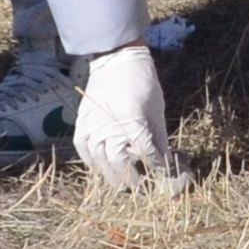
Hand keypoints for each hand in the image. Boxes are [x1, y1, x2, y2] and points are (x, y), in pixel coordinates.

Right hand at [73, 45, 182, 192]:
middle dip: (136, 181)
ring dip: (115, 177)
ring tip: (128, 182)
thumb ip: (159, 139)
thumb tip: (168, 162)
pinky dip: (97, 165)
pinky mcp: (81, 128)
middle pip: (121, 168)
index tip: (167, 177)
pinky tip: (107, 169)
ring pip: (102, 166)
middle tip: (146, 187)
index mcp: (132, 123)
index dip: (158, 169)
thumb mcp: (156, 111)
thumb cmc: (142, 82)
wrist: (115, 60)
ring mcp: (91, 130)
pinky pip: (86, 155)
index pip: (147, 156)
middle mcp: (108, 130)